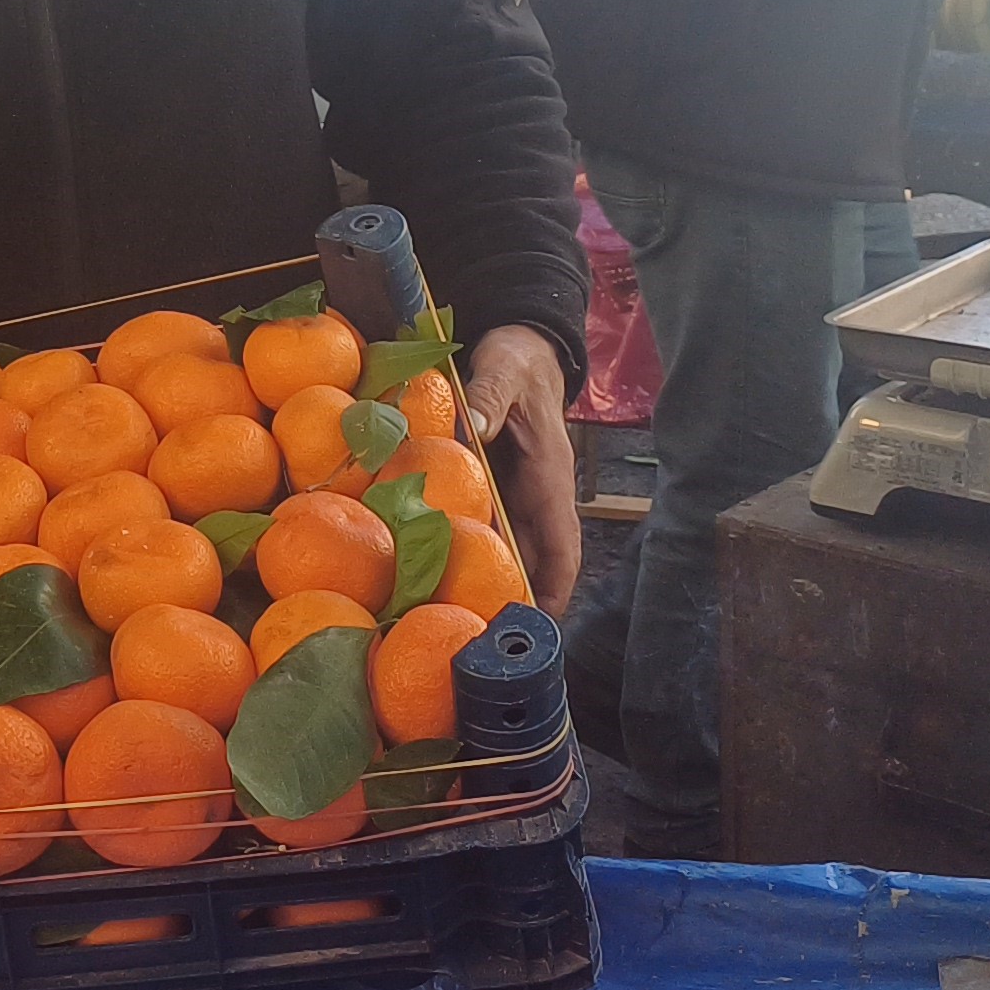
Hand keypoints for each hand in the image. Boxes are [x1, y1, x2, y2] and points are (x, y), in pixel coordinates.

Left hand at [464, 322, 581, 619]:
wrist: (522, 346)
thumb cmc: (518, 360)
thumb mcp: (504, 370)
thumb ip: (491, 395)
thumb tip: (473, 425)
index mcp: (550, 477)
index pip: (562, 545)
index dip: (554, 588)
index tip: (537, 626)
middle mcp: (537, 495)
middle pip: (531, 561)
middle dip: (513, 601)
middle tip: (480, 642)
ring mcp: (515, 494)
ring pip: (504, 548)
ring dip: (485, 582)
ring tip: (454, 622)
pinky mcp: (492, 487)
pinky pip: (481, 526)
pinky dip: (462, 549)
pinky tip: (427, 569)